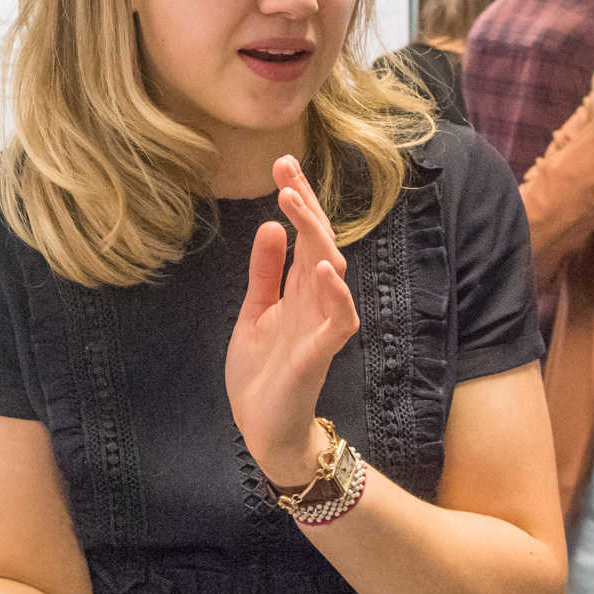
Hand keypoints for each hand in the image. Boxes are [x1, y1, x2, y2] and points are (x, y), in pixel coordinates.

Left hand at [224, 157, 358, 487]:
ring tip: (295, 204)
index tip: (282, 165)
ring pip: (330, 270)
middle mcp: (315, 300)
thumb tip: (270, 227)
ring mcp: (321, 324)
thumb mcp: (255, 312)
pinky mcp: (320, 352)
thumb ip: (265, 273)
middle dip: (304, 205)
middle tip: (285, 169)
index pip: (303, 234)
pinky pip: (338, 319)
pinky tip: (325, 269)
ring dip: (316, 237)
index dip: (296, 199)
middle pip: (318, 242)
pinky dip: (336, 293)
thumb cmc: (263, 373)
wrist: (263, 429)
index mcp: (298, 289)